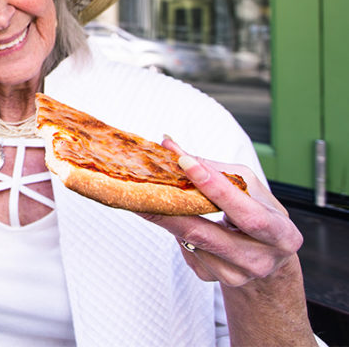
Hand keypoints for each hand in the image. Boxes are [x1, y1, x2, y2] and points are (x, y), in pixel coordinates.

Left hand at [140, 138, 314, 346]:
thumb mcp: (248, 187)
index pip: (247, 213)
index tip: (185, 163)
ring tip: (151, 198)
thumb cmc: (259, 213)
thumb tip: (171, 147)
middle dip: (172, 209)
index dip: (216, 188)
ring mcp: (235, 275)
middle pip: (206, 234)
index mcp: (281, 234)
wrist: (267, 256)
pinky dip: (178, 231)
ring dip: (168, 218)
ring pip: (190, 242)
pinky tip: (179, 220)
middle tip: (144, 189)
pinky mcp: (213, 279)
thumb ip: (213, 167)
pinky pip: (187, 251)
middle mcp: (260, 260)